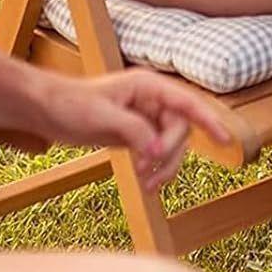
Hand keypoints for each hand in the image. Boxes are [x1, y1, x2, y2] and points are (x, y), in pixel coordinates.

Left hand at [38, 71, 230, 191]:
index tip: (225, 138)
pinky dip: (154, 169)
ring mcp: (144, 118)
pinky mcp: (134, 134)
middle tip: (149, 170)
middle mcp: (151, 100)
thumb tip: (158, 150)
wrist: (46, 111)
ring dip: (164, 166)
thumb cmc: (70, 104)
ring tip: (147, 185)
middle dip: (171, 153)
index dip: (208, 119)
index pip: (187, 102)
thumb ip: (134, 130)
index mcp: (148, 86)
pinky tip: (145, 183)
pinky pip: (156, 152)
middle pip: (180, 129)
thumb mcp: (102, 116)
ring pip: (170, 144)